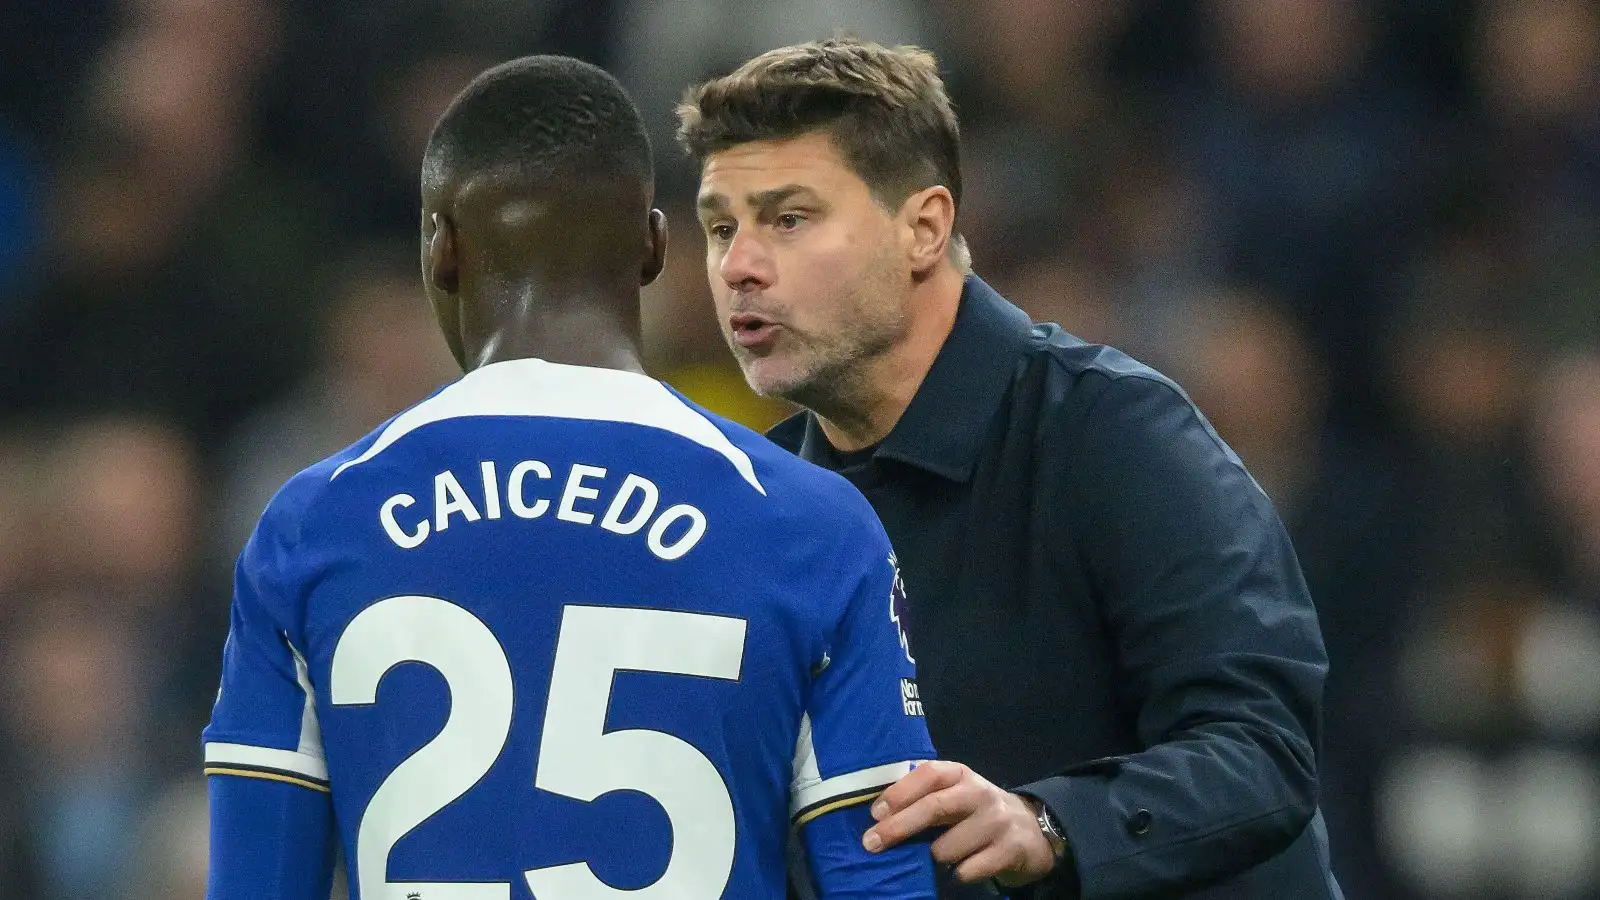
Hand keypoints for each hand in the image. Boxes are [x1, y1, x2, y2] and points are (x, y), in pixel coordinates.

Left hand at [862, 760, 1057, 885]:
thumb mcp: (954, 794)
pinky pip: (967, 870)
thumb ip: (924, 795)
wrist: (1030, 830)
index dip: (899, 793)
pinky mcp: (1010, 850)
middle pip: (934, 808)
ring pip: (947, 848)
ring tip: (934, 857)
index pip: (928, 774)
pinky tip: (959, 870)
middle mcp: (980, 793)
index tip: (874, 814)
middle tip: (871, 843)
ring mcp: (997, 821)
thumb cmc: (975, 811)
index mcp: (961, 774)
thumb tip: (878, 814)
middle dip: (898, 827)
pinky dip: (956, 874)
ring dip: (932, 858)